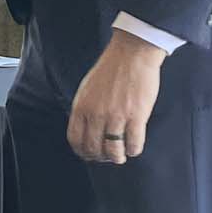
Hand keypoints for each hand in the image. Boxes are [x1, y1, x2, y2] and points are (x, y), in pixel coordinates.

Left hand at [67, 30, 165, 164]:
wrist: (132, 54)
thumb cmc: (110, 70)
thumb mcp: (87, 89)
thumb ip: (84, 109)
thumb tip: (85, 130)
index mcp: (81, 107)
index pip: (75, 140)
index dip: (83, 152)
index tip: (91, 154)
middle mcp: (96, 114)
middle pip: (93, 149)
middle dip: (101, 157)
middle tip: (108, 156)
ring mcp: (116, 116)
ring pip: (113, 151)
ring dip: (117, 157)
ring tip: (121, 154)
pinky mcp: (136, 116)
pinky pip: (134, 144)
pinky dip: (134, 150)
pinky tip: (134, 146)